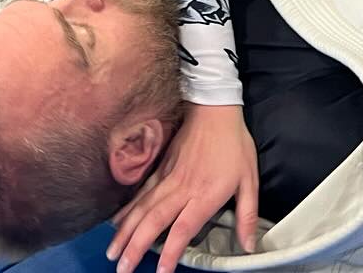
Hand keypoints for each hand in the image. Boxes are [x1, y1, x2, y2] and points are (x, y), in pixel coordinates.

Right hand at [107, 103, 258, 272]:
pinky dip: (127, 208)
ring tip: (112, 251)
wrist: (214, 106)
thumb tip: (249, 246)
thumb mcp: (249, 179)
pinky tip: (116, 221)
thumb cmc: (234, 143)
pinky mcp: (160, 167)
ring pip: (142, 207)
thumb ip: (247, 214)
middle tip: (121, 268)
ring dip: (126, 231)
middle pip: (154, 220)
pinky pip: (141, 192)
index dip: (170, 252)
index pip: (182, 228)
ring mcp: (167, 177)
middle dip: (135, 246)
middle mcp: (181, 188)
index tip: (160, 272)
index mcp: (204, 194)